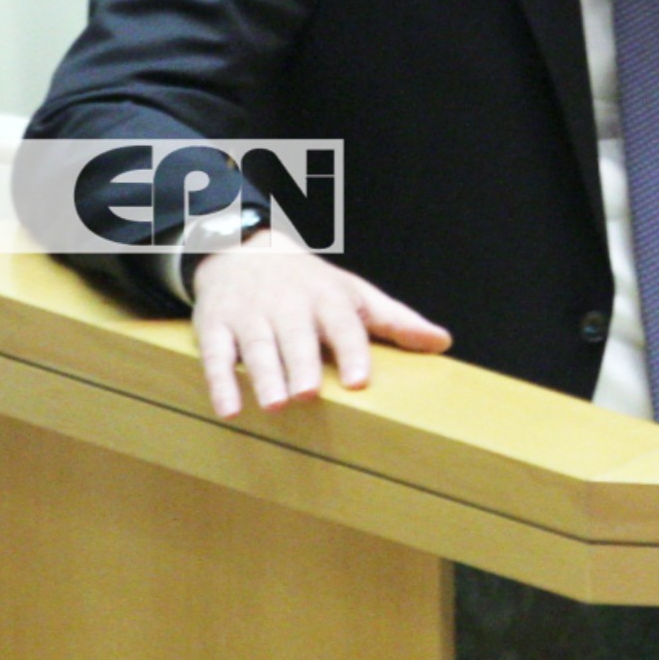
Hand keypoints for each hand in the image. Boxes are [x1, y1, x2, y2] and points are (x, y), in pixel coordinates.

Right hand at [188, 234, 451, 418]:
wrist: (241, 250)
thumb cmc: (309, 284)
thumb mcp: (354, 294)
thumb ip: (395, 320)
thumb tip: (442, 342)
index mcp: (326, 297)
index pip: (342, 323)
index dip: (351, 351)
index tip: (359, 380)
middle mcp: (287, 304)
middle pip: (296, 335)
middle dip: (301, 363)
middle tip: (308, 395)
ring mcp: (249, 314)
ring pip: (256, 345)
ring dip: (264, 375)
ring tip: (274, 404)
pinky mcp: (216, 325)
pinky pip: (215, 354)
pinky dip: (220, 381)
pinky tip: (229, 409)